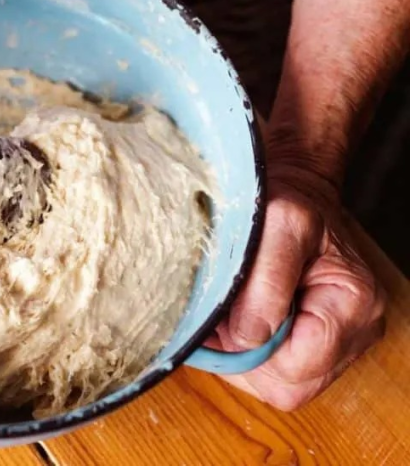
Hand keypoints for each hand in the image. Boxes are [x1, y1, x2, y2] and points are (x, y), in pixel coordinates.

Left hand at [212, 159, 386, 410]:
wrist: (291, 189)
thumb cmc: (286, 200)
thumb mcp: (277, 222)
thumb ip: (265, 281)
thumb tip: (248, 338)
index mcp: (354, 304)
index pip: (296, 368)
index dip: (250, 350)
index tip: (223, 316)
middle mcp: (354, 332)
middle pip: (288, 386)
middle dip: (244, 357)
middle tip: (222, 316)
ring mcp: (337, 343)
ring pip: (277, 383)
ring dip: (242, 354)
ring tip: (232, 311)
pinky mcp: (313, 342)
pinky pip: (273, 371)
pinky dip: (245, 351)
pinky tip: (237, 317)